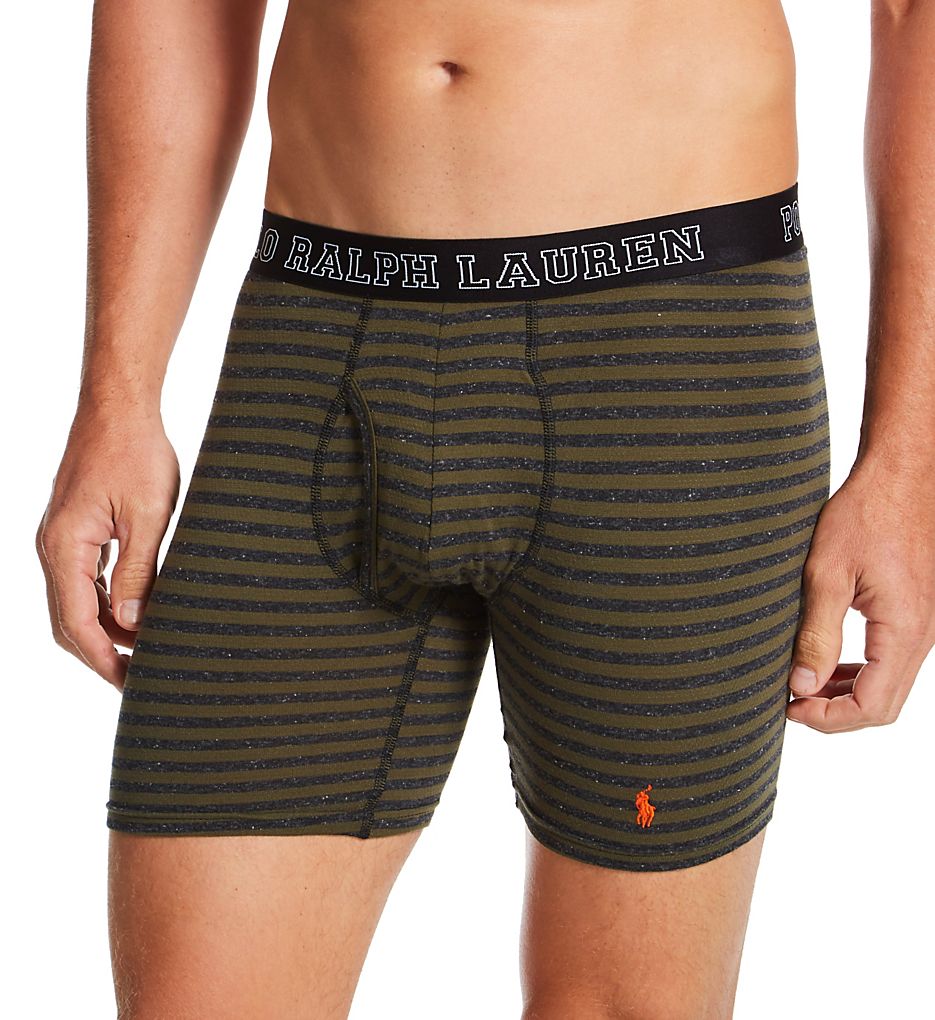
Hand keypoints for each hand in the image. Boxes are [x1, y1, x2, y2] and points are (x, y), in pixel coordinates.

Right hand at [36, 403, 179, 689]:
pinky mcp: (76, 530)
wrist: (119, 408)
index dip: (103, 659)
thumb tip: (130, 625)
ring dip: (105, 630)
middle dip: (101, 654)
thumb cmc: (136, 452)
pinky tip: (135, 614)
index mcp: (64, 547)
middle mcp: (52, 547)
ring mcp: (61, 539)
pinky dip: (106, 603)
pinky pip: (85, 580)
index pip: (76, 623)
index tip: (130, 683)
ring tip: (143, 650)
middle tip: (138, 677)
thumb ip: (138, 572)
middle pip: (68, 620)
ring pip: (76, 602)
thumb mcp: (147, 516)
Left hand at [786, 462, 934, 731]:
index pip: (871, 706)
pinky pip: (891, 661)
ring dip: (846, 695)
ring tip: (803, 686)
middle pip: (883, 706)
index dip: (828, 719)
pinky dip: (859, 672)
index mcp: (903, 632)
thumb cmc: (865, 514)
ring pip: (888, 686)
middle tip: (792, 702)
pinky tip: (827, 664)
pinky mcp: (915, 615)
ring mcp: (922, 627)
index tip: (790, 707)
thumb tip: (803, 686)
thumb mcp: (827, 573)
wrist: (902, 476)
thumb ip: (817, 634)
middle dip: (835, 714)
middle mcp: (921, 636)